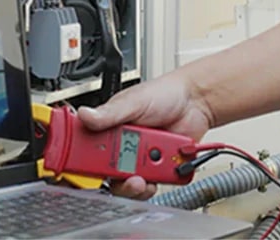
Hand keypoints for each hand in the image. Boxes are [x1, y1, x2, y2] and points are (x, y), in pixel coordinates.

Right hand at [78, 73, 212, 199]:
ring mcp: (139, 160)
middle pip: (106, 173)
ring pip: (128, 184)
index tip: (88, 169)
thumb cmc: (163, 94)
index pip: (87, 149)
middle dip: (115, 176)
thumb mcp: (133, 101)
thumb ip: (109, 113)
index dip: (83, 162)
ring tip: (154, 163)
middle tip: (126, 172)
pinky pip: (150, 186)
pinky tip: (163, 169)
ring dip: (138, 180)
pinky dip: (155, 183)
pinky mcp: (156, 170)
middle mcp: (121, 146)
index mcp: (109, 128)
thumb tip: (84, 115)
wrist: (196, 102)